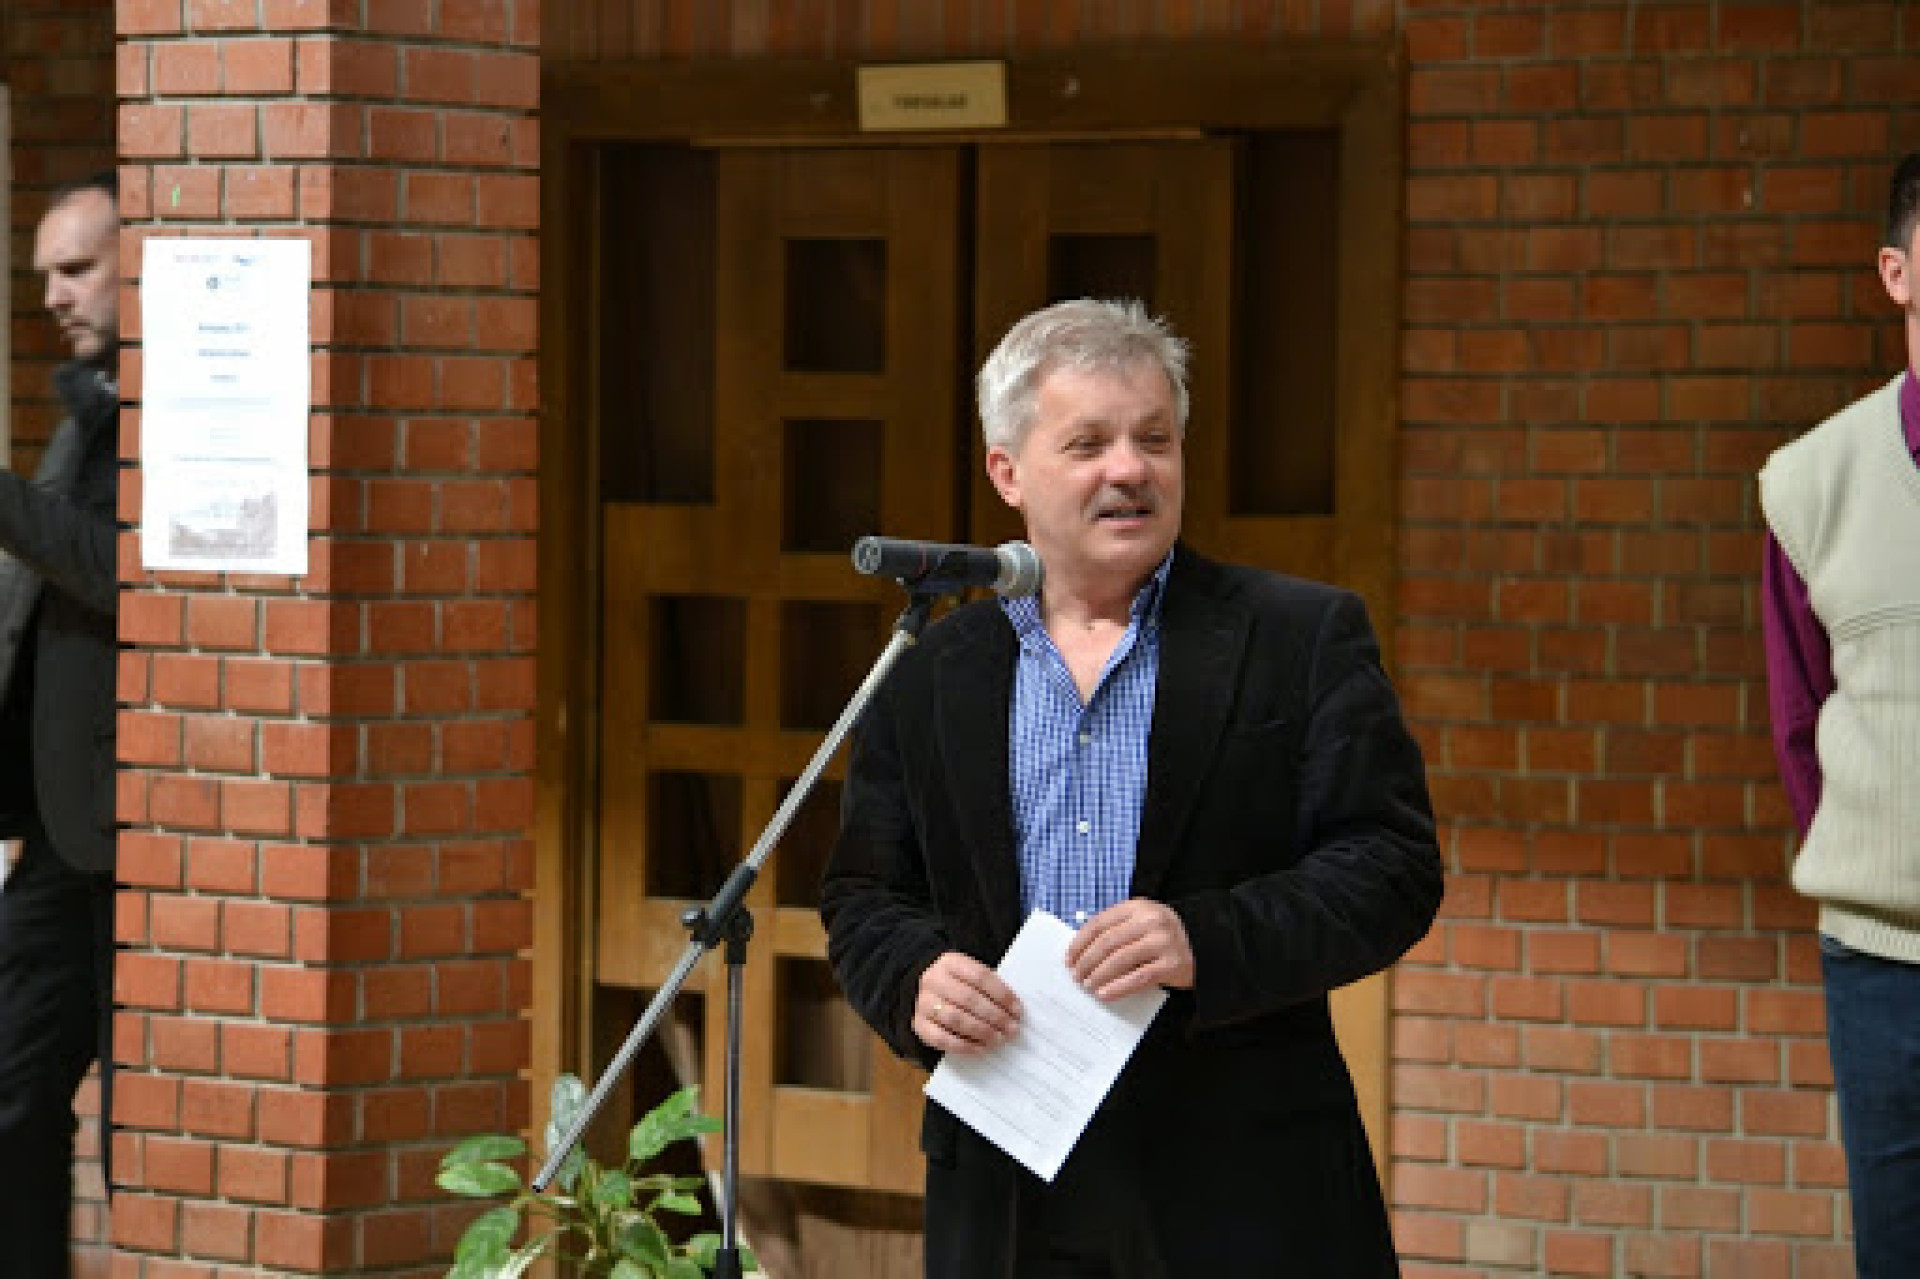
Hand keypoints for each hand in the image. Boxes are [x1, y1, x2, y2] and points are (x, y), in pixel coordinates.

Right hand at [915, 951, 1020, 1054]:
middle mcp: (933, 980)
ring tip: (999, 1038)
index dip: (1002, 994)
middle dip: (995, 1016)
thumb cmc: (955, 983)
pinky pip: (941, 1039)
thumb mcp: (969, 972)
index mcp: (950, 962)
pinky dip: (964, 1046)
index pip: (980, 977)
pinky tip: (981, 1048)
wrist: (921, 987)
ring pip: (956, 1019)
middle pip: (969, 999)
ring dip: (982, 1031)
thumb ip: (987, 986)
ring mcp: (923, 1003)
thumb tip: (1013, 1010)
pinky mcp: (918, 1025)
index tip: (1017, 1010)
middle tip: (1012, 1029)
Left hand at [1066, 899, 1194, 999]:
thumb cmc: (1163, 937)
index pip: (1099, 923)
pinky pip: (1138, 978)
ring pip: (1120, 960)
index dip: (1080, 943)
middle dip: (1087, 962)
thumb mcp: (1141, 923)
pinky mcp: (1172, 964)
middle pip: (1107, 942)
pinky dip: (1118, 987)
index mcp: (1138, 907)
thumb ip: (1117, 930)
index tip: (1069, 959)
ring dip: (1099, 975)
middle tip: (1076, 976)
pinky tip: (1105, 994)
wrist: (1205, 946)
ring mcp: (1163, 942)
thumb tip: (1081, 952)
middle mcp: (1151, 921)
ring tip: (1088, 986)